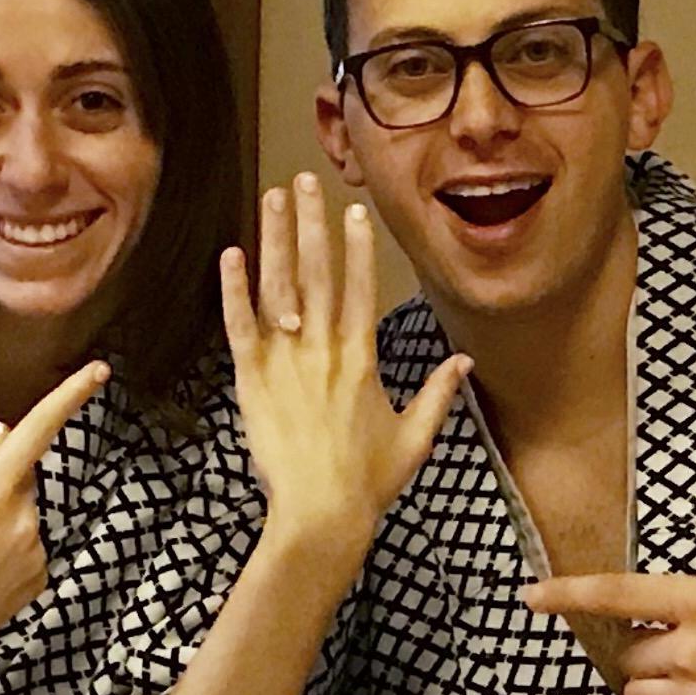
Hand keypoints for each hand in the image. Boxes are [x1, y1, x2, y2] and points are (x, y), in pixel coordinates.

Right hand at [0, 359, 110, 694]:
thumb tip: (2, 436)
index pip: (37, 431)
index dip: (70, 397)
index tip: (98, 371)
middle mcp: (24, 519)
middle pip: (21, 479)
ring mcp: (35, 552)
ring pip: (22, 515)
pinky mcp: (38, 580)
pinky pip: (26, 548)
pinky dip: (5, 553)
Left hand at [223, 172, 469, 563]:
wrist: (320, 514)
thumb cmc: (368, 481)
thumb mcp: (414, 437)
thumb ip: (438, 394)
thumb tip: (463, 362)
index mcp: (362, 358)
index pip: (361, 287)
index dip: (357, 246)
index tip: (353, 210)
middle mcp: (324, 349)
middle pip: (318, 272)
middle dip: (311, 223)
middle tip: (305, 180)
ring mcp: (286, 361)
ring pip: (279, 287)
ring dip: (275, 239)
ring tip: (272, 198)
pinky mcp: (252, 380)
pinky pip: (241, 326)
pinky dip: (235, 290)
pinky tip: (233, 255)